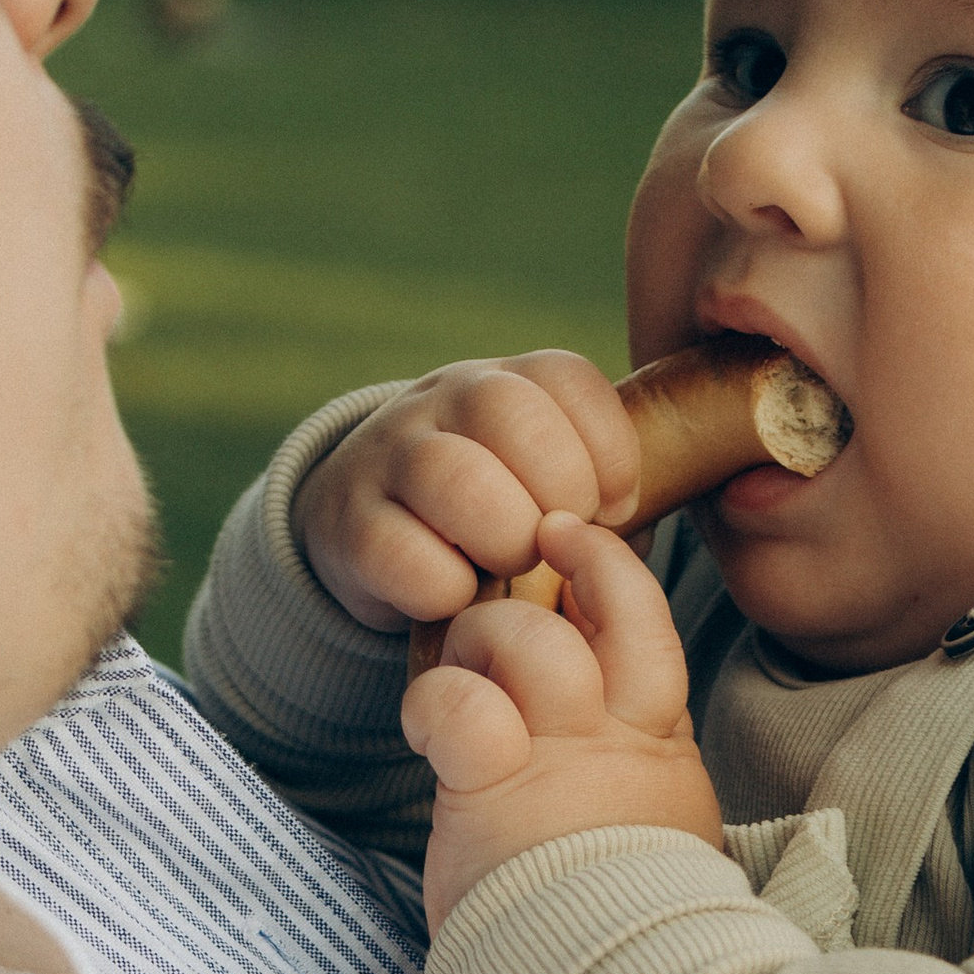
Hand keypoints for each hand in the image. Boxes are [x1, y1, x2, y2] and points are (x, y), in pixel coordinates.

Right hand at [293, 353, 639, 632]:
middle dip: (559, 489)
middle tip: (559, 539)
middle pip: (508, 410)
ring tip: (512, 567)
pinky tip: (456, 595)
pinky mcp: (349, 526)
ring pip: (453, 475)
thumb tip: (624, 535)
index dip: (609, 451)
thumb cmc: (493, 514)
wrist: (367, 526)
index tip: (614, 509)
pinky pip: (401, 554)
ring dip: (504, 537)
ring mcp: (389, 457)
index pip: (567, 379)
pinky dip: (444, 589)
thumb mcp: (546, 482)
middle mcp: (442, 401)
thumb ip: (597, 494)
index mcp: (505, 380)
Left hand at [401, 516, 724, 930]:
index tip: (570, 545)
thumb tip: (614, 748)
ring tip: (458, 678)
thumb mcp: (659, 842)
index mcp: (660, 750)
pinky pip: (459, 702)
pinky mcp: (498, 788)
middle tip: (502, 600)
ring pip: (527, 636)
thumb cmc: (623, 934)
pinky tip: (426, 733)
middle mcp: (620, 740)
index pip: (644, 625)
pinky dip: (433, 701)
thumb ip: (637, 780)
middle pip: (598, 608)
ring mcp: (564, 758)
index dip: (606, 573)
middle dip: (543, 582)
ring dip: (479, 638)